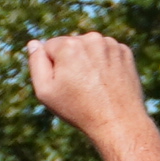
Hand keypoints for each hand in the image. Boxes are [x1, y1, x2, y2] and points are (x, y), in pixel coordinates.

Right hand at [27, 31, 149, 134]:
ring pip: (89, 48)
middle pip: (70, 46)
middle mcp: (91, 38)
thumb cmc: (78, 109)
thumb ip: (36, 63)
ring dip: (88, 62)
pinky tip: (107, 82)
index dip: (52, 68)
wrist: (118, 123)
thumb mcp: (45, 91)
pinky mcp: (125, 52)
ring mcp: (111, 44)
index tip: (63, 85)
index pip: (49, 48)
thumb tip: (34, 43)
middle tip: (79, 88)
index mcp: (68, 45)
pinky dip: (105, 63)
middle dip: (71, 62)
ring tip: (94, 86)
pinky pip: (106, 53)